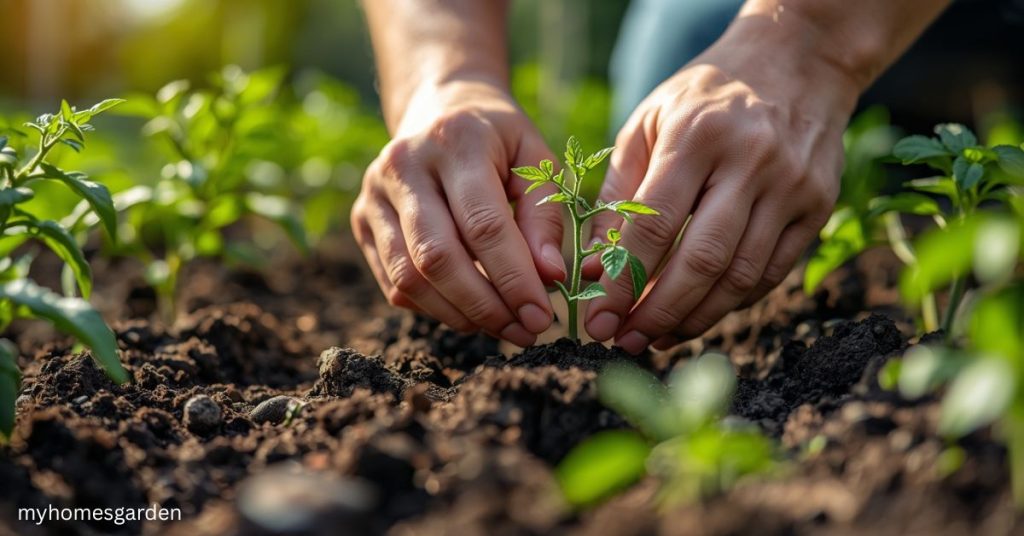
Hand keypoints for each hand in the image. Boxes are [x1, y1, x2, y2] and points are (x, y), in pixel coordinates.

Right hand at [352, 79, 565, 346]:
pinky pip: (394, 283)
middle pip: (438, 257)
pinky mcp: (361, 220)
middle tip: (525, 332)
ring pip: (409, 278)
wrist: (439, 108)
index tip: (543, 316)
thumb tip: (550, 278)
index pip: (483, 225)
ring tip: (503, 327)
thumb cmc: (498, 140)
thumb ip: (546, 216)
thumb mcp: (535, 159)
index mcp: (455, 141)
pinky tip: (470, 311)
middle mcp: (404, 165)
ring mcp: (373, 194)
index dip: (513, 278)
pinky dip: (435, 308)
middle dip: (485, 306)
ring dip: (459, 315)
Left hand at [583, 31, 858, 353]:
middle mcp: (750, 161)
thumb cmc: (705, 97)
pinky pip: (773, 272)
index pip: (654, 226)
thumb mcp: (649, 123)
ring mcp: (791, 186)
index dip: (624, 282)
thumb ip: (619, 194)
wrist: (797, 60)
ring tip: (659, 337)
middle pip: (702, 260)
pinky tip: (702, 312)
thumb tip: (596, 271)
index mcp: (697, 135)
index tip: (598, 320)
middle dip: (659, 312)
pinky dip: (735, 302)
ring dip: (696, 317)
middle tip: (627, 342)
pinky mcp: (817, 206)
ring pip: (741, 275)